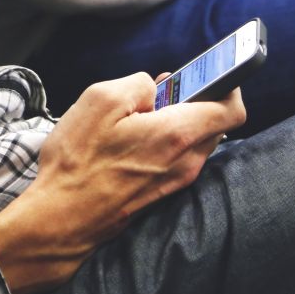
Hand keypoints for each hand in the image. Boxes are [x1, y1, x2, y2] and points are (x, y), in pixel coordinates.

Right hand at [0, 73, 245, 293]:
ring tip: (142, 115)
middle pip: (215, 123)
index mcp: (177, 134)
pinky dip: (168, 142)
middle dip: (196, 101)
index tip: (209, 74)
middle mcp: (186, 161)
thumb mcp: (100, 100)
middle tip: (163, 90)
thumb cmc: (78, 161)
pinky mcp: (162, 192)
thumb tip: (155, 87)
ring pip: (196, 141)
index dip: (227, 85)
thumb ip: (138, 83)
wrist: (62, 219)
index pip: (232, 109)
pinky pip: (180, 158)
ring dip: (179, 122)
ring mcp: (176, 180)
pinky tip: (135, 139)